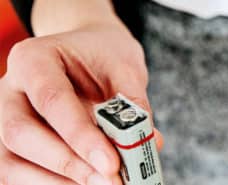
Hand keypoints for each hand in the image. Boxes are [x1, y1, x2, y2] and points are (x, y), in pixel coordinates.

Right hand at [0, 24, 162, 184]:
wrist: (88, 55)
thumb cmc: (104, 57)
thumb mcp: (125, 68)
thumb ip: (133, 104)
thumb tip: (151, 143)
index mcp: (33, 59)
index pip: (51, 99)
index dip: (80, 135)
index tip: (112, 164)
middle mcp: (10, 90)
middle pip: (20, 134)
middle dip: (68, 164)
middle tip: (111, 181)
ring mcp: (6, 120)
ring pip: (12, 163)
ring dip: (60, 182)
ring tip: (106, 184)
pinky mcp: (13, 147)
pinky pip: (21, 175)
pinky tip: (90, 184)